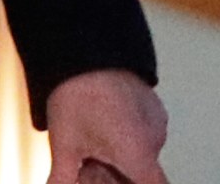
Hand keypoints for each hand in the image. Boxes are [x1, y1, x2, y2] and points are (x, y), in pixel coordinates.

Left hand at [46, 68, 167, 183]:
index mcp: (138, 153)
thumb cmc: (78, 93)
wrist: (85, 47)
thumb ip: (64, 180)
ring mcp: (156, 121)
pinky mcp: (152, 108)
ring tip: (88, 150)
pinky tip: (100, 135)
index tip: (111, 179)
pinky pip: (142, 136)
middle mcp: (154, 139)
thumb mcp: (65, 147)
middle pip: (139, 176)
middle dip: (112, 177)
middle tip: (85, 167)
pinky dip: (125, 143)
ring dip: (117, 162)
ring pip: (139, 156)